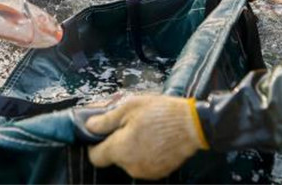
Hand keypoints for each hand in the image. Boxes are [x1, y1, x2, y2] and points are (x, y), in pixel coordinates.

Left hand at [87, 95, 207, 179]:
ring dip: (133, 149)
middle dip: (118, 143)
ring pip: (129, 161)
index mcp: (120, 150)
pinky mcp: (159, 173)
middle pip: (114, 158)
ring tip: (146, 130)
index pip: (95, 157)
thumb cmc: (161, 113)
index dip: (95, 144)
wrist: (192, 125)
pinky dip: (146, 154)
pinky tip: (156, 139)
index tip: (101, 134)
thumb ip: (106, 120)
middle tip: (130, 124)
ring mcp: (146, 172)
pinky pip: (144, 164)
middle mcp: (130, 166)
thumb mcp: (130, 107)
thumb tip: (89, 127)